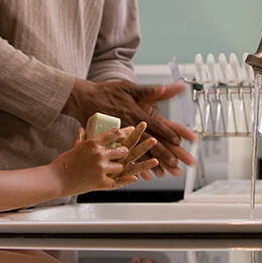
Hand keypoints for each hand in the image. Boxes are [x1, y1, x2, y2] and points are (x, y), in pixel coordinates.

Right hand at [52, 127, 138, 194]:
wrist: (56, 179)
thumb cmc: (63, 163)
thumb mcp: (73, 147)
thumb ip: (80, 138)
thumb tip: (81, 129)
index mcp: (92, 143)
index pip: (114, 134)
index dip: (123, 134)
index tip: (127, 134)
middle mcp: (99, 154)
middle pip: (122, 150)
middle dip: (123, 153)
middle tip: (123, 154)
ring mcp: (101, 168)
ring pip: (120, 166)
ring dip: (118, 168)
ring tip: (114, 169)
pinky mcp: (101, 182)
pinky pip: (118, 182)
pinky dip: (124, 181)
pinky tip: (132, 178)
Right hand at [64, 79, 195, 176]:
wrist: (83, 99)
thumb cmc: (106, 92)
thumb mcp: (128, 87)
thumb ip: (148, 91)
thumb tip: (165, 87)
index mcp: (134, 113)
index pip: (154, 125)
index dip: (166, 133)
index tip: (178, 140)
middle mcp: (128, 127)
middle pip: (149, 143)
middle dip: (164, 153)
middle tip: (175, 163)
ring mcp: (119, 137)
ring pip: (138, 153)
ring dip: (151, 163)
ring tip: (163, 173)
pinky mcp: (110, 143)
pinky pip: (124, 157)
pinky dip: (133, 166)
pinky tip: (142, 175)